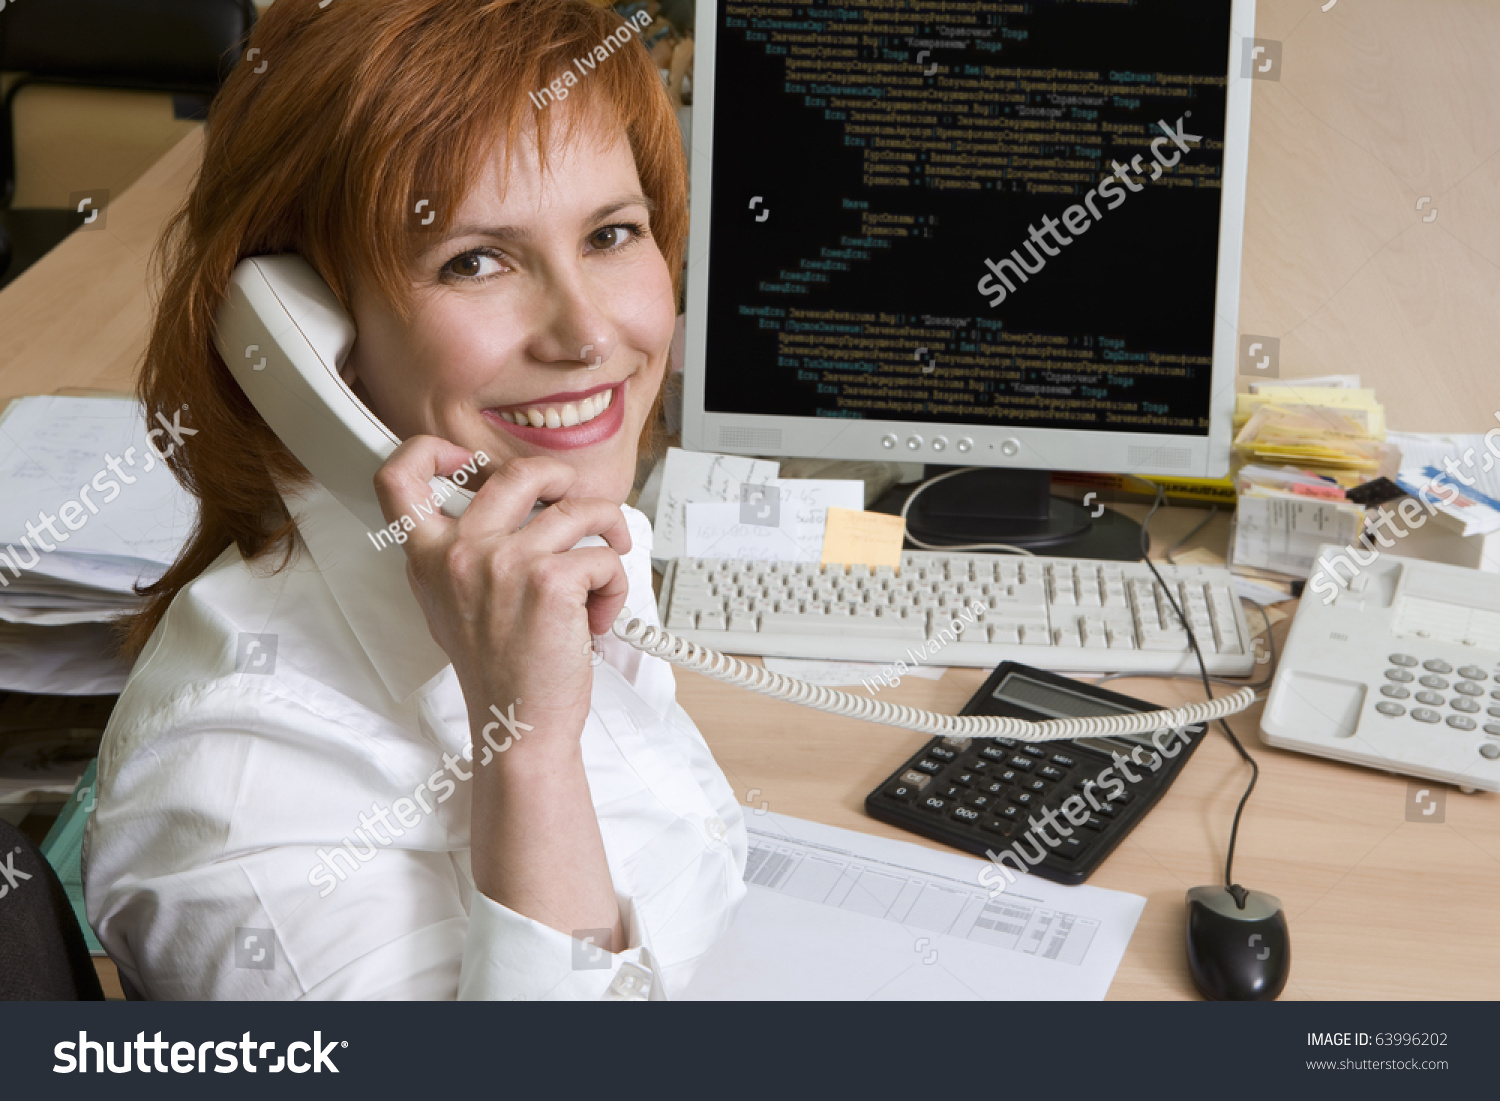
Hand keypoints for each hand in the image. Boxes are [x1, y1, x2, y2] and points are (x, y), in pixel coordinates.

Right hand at [373, 438, 631, 762]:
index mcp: (428, 556)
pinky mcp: (551, 582)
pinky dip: (615, 584)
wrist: (517, 726)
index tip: (467, 460)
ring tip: (602, 576)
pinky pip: (604, 555)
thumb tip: (506, 506)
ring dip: (607, 537)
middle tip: (580, 513)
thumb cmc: (497, 669)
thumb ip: (461, 552)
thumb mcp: (452, 605)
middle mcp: (460, 552)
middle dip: (566, 482)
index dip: (432, 449)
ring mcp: (504, 563)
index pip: (398, 475)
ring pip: (581, 510)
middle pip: (520, 471)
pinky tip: (599, 615)